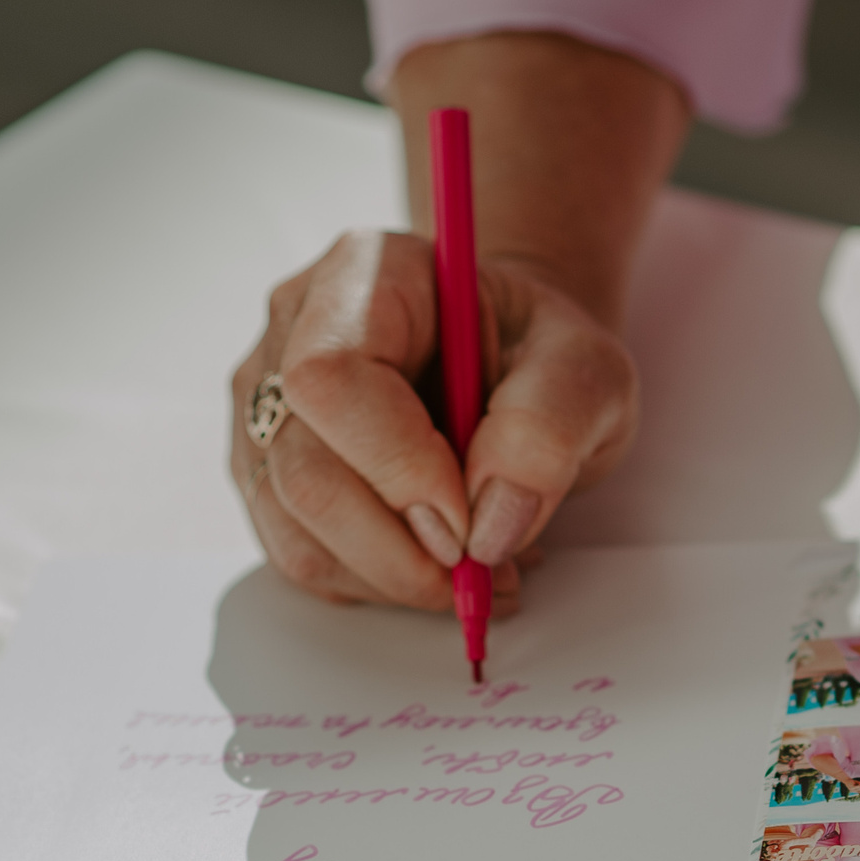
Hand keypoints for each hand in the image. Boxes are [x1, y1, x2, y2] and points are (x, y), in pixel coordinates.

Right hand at [228, 229, 638, 609]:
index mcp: (368, 276)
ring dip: (394, 577)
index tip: (469, 525)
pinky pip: (305, 557)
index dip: (395, 468)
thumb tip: (487, 524)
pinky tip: (441, 562)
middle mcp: (294, 335)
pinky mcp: (274, 474)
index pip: (331, 380)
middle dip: (399, 551)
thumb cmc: (543, 352)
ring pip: (295, 529)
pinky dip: (379, 584)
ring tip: (481, 566)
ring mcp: (270, 408)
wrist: (516, 360)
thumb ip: (549, 428)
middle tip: (484, 570)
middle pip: (303, 471)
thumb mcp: (589, 369)